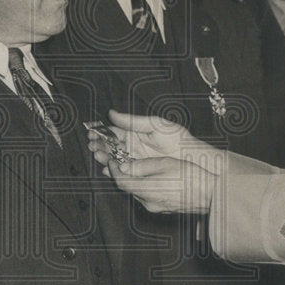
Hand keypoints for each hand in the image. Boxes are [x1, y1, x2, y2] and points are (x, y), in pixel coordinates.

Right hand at [89, 111, 222, 170]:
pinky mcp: (140, 171)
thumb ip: (133, 121)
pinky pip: (123, 171)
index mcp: (137, 132)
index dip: (102, 132)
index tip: (92, 133)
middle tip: (92, 146)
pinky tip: (108, 169)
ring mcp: (136, 159)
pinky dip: (114, 170)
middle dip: (100, 145)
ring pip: (115, 158)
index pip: (114, 131)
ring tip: (98, 156)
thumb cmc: (178, 139)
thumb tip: (112, 113)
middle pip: (111, 145)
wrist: (193, 159)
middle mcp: (134, 145)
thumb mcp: (155, 125)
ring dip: (104, 157)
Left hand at [103, 155, 217, 214]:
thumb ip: (142, 166)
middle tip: (120, 162)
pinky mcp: (164, 209)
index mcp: (147, 190)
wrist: (211, 194)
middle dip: (122, 175)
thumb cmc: (192, 177)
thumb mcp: (165, 163)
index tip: (111, 160)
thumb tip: (125, 166)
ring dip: (134, 182)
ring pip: (138, 193)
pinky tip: (151, 179)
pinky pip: (148, 198)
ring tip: (136, 168)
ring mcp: (157, 208)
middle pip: (128, 188)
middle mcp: (149, 202)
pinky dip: (145, 188)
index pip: (121, 181)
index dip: (113, 170)